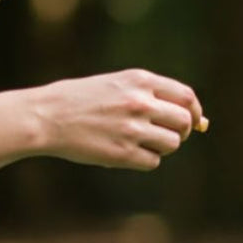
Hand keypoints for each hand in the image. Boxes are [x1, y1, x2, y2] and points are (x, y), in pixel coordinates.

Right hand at [28, 69, 205, 170]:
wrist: (45, 116)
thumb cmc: (81, 99)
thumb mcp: (118, 84)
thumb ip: (153, 96)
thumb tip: (197, 119)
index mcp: (140, 81)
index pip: (186, 96)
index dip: (195, 111)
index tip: (195, 120)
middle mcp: (140, 102)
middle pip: (184, 122)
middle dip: (183, 131)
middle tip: (169, 135)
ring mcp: (131, 128)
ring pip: (172, 143)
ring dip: (164, 146)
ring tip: (143, 143)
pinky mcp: (121, 153)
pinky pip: (153, 161)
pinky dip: (146, 160)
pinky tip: (128, 153)